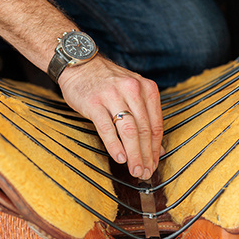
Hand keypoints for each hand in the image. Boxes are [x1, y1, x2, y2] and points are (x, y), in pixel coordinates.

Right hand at [58, 55, 163, 179]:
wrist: (81, 65)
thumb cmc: (108, 82)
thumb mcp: (132, 91)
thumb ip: (144, 115)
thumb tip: (157, 146)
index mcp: (147, 88)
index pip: (156, 123)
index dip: (157, 147)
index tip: (155, 164)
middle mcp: (133, 90)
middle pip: (144, 129)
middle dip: (147, 154)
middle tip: (146, 173)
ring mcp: (114, 96)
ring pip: (130, 130)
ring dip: (135, 154)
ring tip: (136, 171)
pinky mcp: (94, 103)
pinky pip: (107, 128)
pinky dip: (115, 145)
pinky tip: (120, 158)